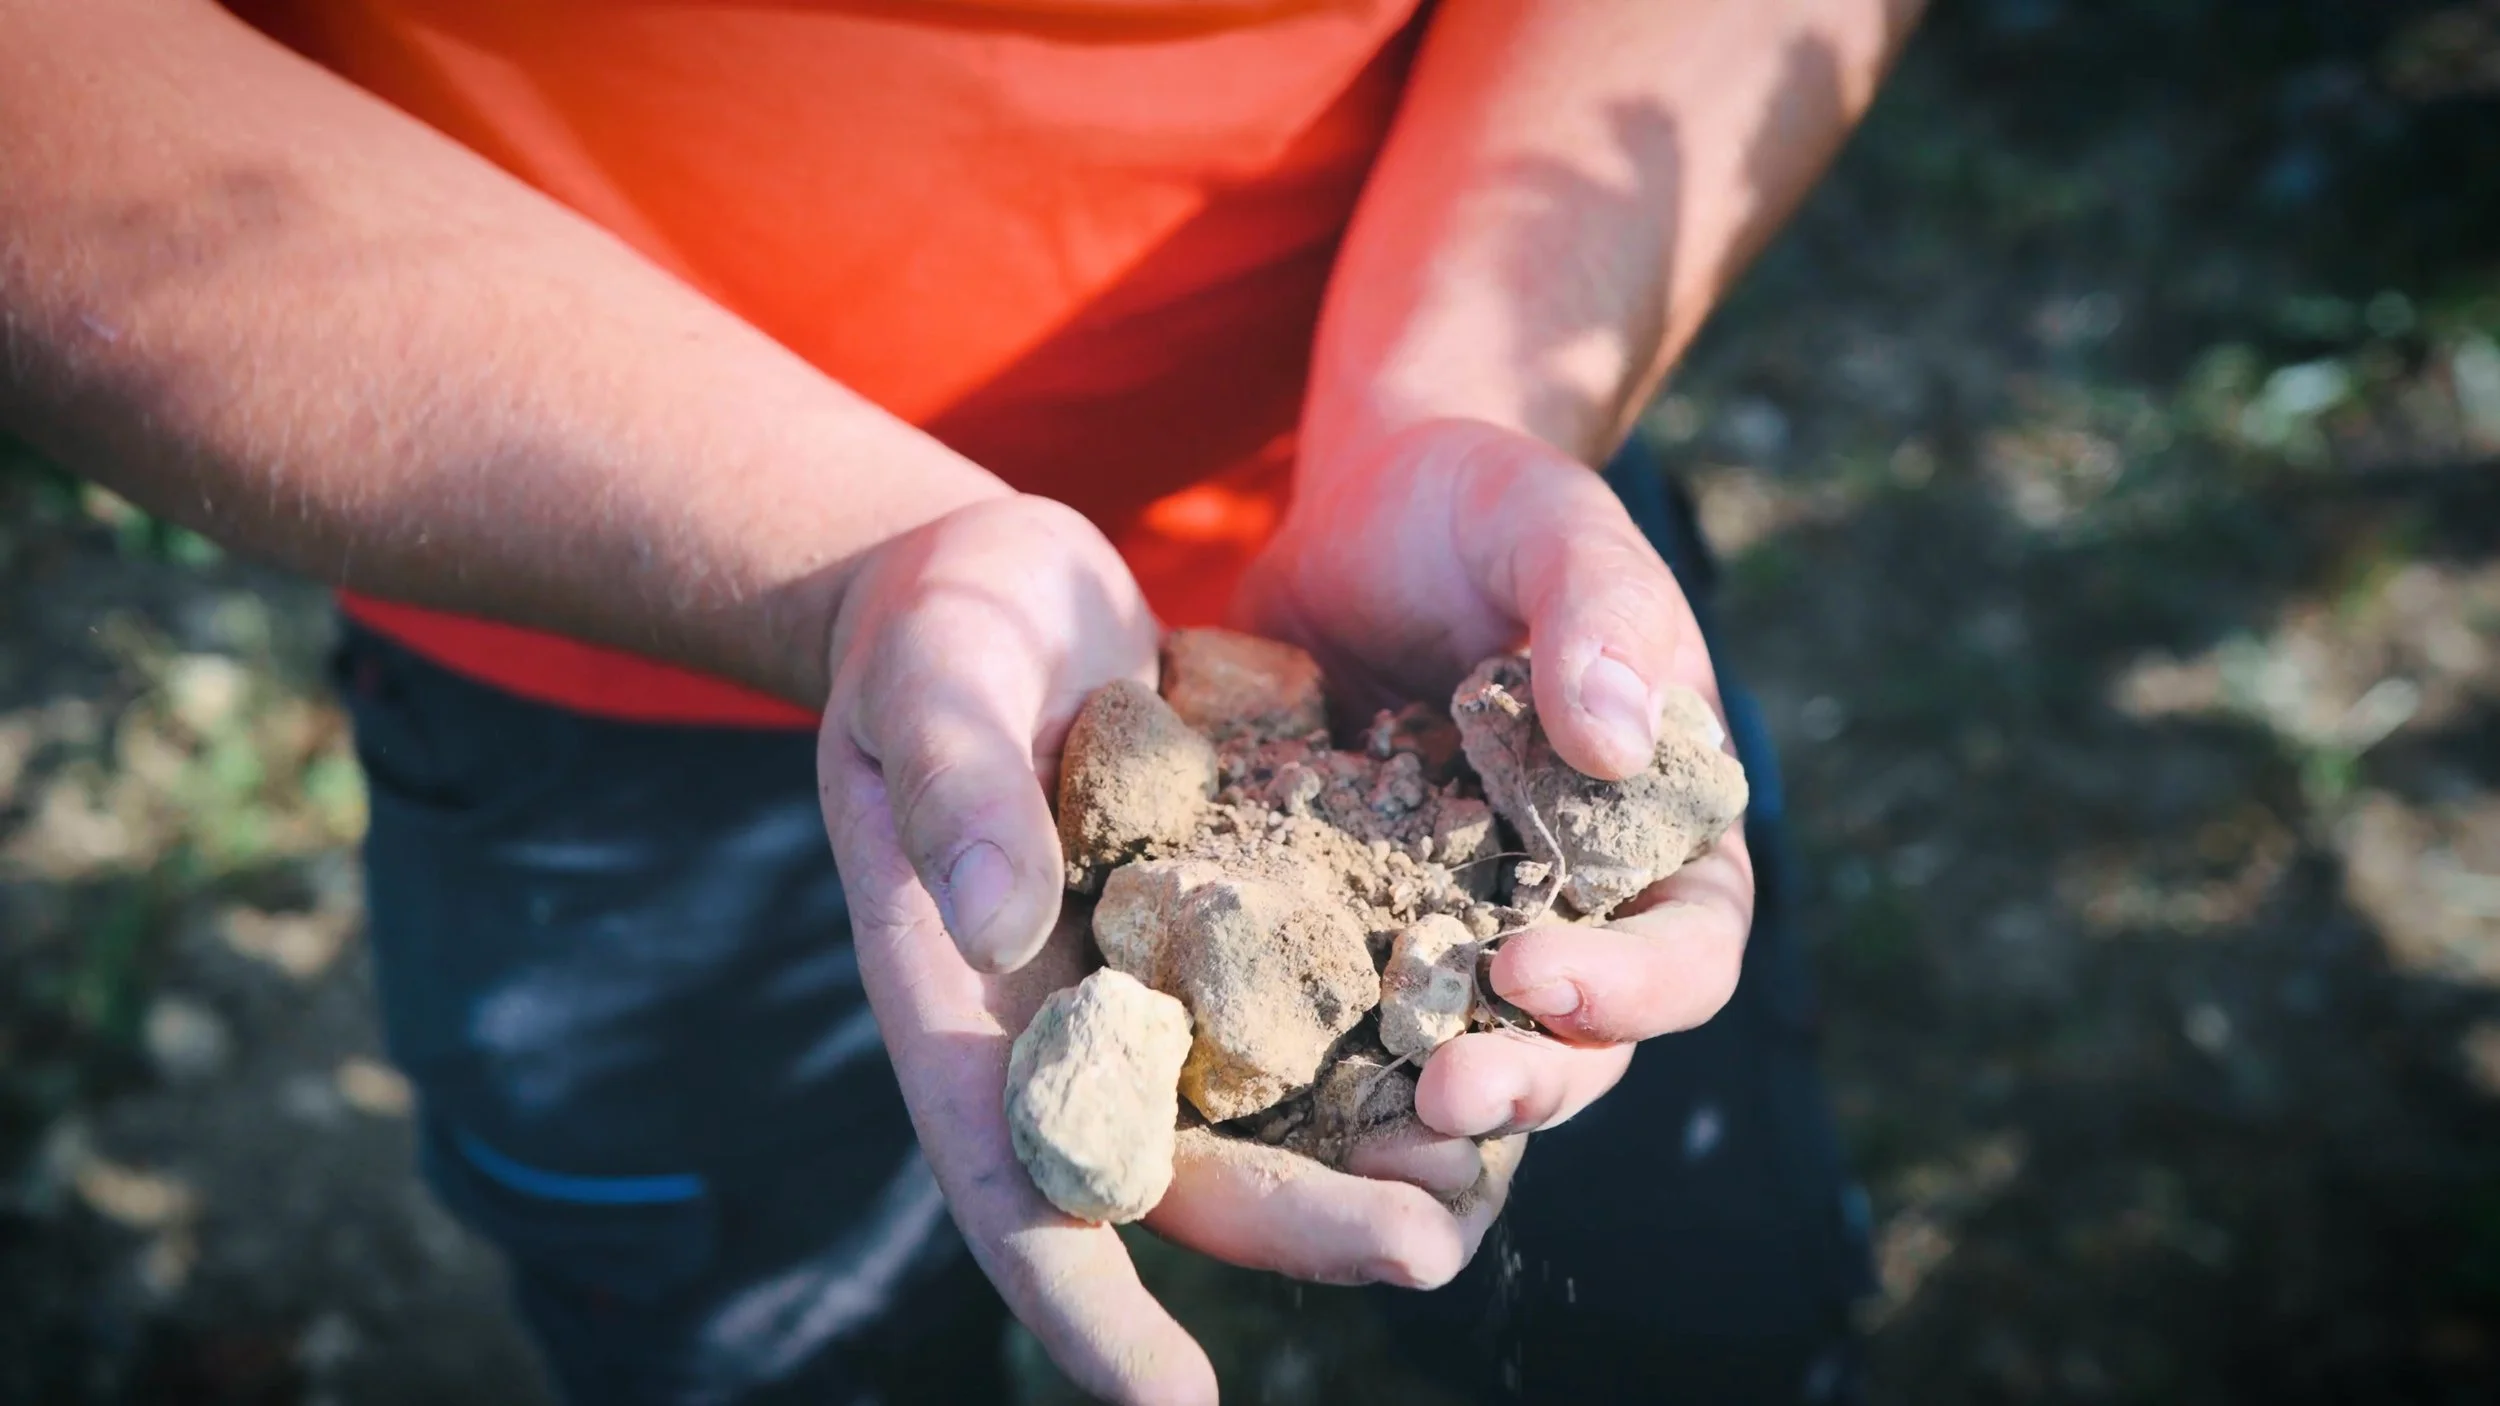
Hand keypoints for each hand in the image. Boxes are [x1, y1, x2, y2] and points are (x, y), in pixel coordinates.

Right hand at [814, 495, 1511, 1405]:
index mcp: (962, 1001)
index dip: (1083, 1300)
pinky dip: (1385, 1049)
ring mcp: (1154, 979)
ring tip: (1482, 1190)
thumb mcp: (930, 682)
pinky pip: (1311, 1011)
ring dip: (1363, 1163)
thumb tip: (1003, 924)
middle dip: (1294, 1230)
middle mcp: (1067, 1019)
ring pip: (1262, 1112)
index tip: (1171, 1401)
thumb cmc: (935, 634)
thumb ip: (959, 794)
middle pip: (1173, 1169)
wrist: (992, 586)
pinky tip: (1484, 1060)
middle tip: (1421, 1253)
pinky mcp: (1229, 921)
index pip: (1011, 1176)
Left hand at [1238, 418, 1755, 1140]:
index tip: (1532, 969)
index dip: (1630, 985)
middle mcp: (1571, 903)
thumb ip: (1596, 612)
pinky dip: (1315, 1058)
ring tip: (1364, 1130)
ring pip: (1466, 1051)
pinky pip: (1343, 1012)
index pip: (1687, 946)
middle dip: (1525, 1078)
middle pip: (1580, 1039)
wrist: (1356, 506)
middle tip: (1445, 1090)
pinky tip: (1255, 1082)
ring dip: (1426, 1104)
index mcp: (1662, 830)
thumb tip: (1616, 741)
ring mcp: (1455, 925)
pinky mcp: (1350, 923)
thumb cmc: (1484, 504)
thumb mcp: (1548, 522)